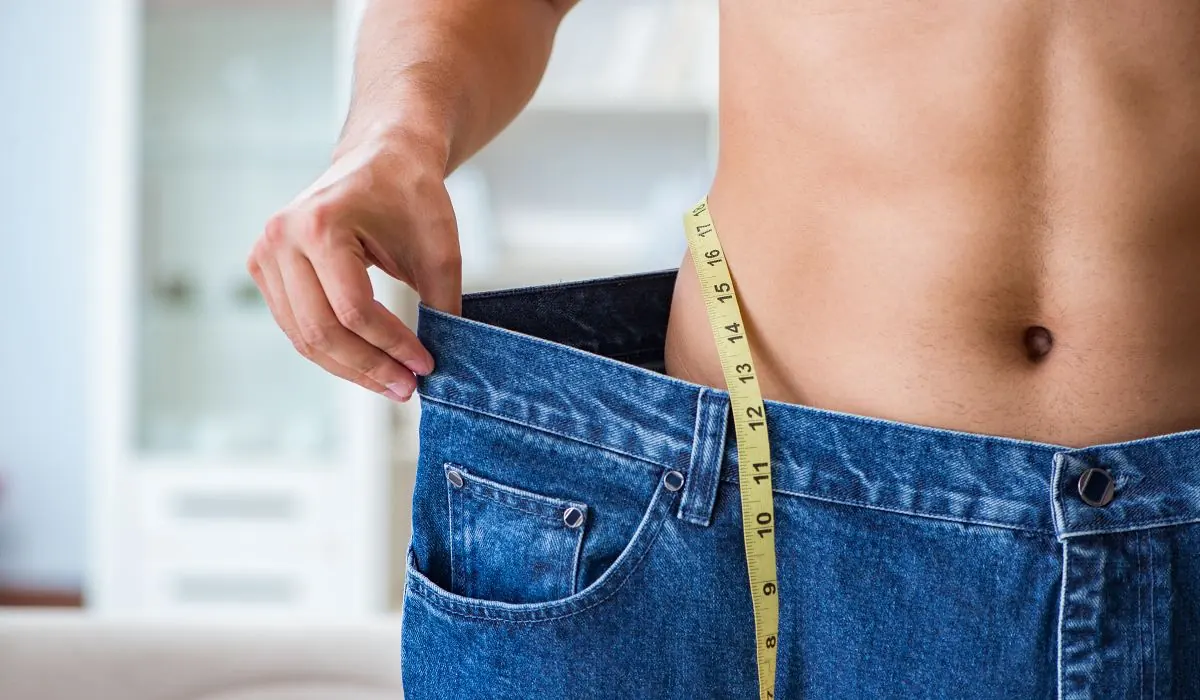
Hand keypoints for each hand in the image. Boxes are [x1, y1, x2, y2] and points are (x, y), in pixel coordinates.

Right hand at [247, 130, 460, 402]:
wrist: (382, 157)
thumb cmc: (411, 194)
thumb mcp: (440, 247)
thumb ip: (442, 304)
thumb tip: (446, 364)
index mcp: (320, 225)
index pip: (354, 310)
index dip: (392, 346)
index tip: (427, 366)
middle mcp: (281, 238)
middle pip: (321, 330)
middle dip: (369, 367)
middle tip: (408, 388)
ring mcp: (265, 254)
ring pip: (304, 337)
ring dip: (350, 368)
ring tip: (393, 383)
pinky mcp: (264, 268)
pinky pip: (297, 326)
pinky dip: (333, 351)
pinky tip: (369, 362)